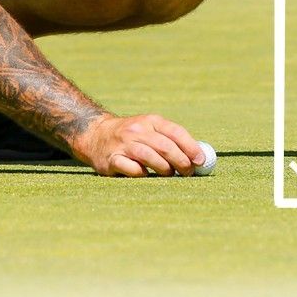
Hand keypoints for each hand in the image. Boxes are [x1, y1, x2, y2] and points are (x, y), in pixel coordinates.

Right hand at [70, 112, 203, 176]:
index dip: (190, 147)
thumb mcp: (150, 129)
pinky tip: (147, 175)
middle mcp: (137, 130)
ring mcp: (123, 144)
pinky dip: (143, 174)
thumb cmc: (132, 136)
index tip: (201, 161)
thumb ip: (171, 140)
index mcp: (150, 121)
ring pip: (149, 157)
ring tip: (170, 174)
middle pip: (164, 146)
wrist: (96, 135)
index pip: (175, 132)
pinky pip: (132, 169)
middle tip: (188, 172)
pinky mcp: (112, 159)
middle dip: (181, 161)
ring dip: (164, 169)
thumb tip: (198, 158)